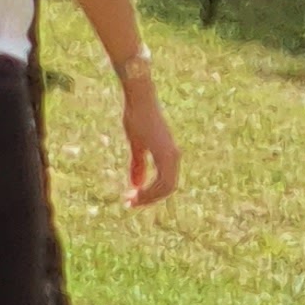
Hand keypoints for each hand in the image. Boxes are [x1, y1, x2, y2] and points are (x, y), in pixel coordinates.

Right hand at [122, 70, 179, 207]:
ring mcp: (171, 154)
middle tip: (130, 204)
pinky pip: (163, 180)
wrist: (139, 100)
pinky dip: (149, 189)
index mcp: (169, 156)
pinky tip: (135, 192)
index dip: (151, 195)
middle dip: (149, 199)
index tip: (132, 199)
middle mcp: (174, 157)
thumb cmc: (137, 119)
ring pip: (167, 187)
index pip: (166, 185)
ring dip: (148, 197)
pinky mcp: (165, 152)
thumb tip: (135, 185)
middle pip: (168, 189)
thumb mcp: (137, 146)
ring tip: (130, 201)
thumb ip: (138, 165)